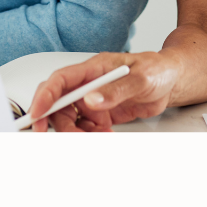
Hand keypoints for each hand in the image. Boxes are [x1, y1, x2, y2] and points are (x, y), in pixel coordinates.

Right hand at [27, 51, 180, 131]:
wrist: (170, 81)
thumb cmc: (156, 70)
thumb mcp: (141, 78)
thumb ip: (115, 90)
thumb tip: (90, 100)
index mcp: (93, 67)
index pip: (60, 80)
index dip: (45, 96)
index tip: (37, 114)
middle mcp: (88, 83)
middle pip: (60, 104)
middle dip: (60, 124)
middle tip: (73, 138)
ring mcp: (93, 98)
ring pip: (71, 120)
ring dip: (79, 133)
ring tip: (101, 135)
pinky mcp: (100, 113)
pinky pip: (86, 128)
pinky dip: (91, 136)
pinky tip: (106, 135)